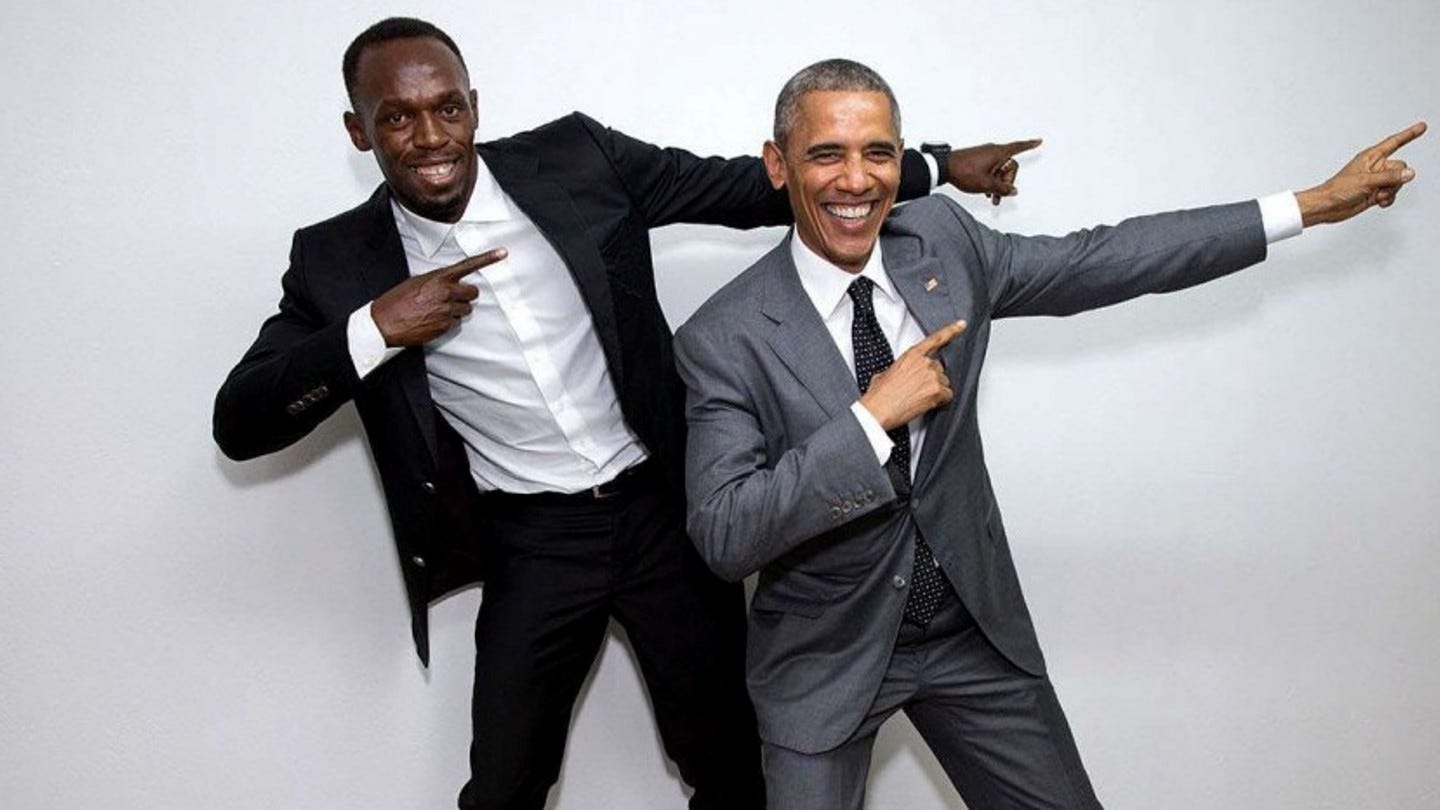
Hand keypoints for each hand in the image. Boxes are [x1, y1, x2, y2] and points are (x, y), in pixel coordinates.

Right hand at [372, 248, 507, 345]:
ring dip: (455, 310)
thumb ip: (436, 281)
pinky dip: (446, 323)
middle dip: (465, 296)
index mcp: (438, 278)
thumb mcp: (416, 283)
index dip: (488, 258)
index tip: (503, 252)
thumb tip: (449, 284)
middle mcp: (445, 292)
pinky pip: (454, 323)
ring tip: (435, 311)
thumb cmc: (396, 301)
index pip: (468, 265)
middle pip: (473, 293)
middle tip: (452, 299)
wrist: (384, 323)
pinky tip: (430, 321)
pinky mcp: (444, 326)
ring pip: (465, 310)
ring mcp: (446, 310)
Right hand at [859, 320, 967, 430]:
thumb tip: (903, 375)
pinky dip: (940, 401)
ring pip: (944, 383)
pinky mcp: (937, 390)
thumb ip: (902, 368)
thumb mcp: (886, 373)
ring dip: (935, 391)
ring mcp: (932, 375)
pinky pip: (947, 395)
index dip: (951, 330)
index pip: (935, 339)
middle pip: (939, 369)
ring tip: (918, 398)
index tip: (961, 324)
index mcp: (912, 355)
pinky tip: (925, 403)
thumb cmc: (879, 395)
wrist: (878, 410)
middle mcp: (925, 362)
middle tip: (917, 390)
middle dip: (932, 379)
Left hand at [948, 139, 1042, 204]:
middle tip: (999, 195)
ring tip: (991, 197)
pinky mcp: (977, 159)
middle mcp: (993, 151)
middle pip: (1009, 166)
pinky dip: (991, 180)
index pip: (1018, 147)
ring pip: (999, 170)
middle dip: (1007, 182)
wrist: (943, 167)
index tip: (1039, 141)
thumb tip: (1013, 191)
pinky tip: (985, 191)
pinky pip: (990, 169)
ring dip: (998, 184)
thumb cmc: (963, 172)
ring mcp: (984, 155)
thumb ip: (1002, 188)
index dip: (1030, 145)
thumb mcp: (986, 184)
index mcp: (998, 153)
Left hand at [1296, 122, 1424, 226]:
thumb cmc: (1337, 190)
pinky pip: (1392, 194)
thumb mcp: (1366, 181)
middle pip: (1400, 168)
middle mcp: (1375, 167)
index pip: (1394, 142)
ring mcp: (1376, 180)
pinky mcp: (1375, 192)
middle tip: (1381, 186)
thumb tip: (1409, 173)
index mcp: (1370, 157)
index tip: (1421, 127)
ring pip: (1397, 182)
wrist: (1328, 207)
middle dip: (1395, 179)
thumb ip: (1389, 177)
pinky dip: (1388, 199)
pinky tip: (1379, 201)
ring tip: (1376, 195)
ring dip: (1390, 191)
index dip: (1409, 134)